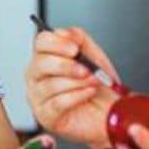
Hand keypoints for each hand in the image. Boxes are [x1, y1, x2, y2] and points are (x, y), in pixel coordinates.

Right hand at [25, 26, 118, 148]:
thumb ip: (79, 39)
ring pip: (49, 84)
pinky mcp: (46, 116)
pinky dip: (77, 96)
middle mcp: (37, 77)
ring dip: (76, 82)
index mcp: (46, 58)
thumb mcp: (94, 56)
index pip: (41, 43)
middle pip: (40, 63)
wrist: (112, 113)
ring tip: (93, 82)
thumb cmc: (99, 86)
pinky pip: (58, 103)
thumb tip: (64, 32)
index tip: (75, 49)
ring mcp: (38, 97)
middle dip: (67, 65)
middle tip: (86, 69)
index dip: (57, 43)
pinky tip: (88, 93)